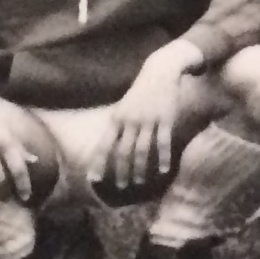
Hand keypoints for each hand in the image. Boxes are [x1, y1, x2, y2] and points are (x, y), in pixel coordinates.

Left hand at [101, 52, 195, 188]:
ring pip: (142, 150)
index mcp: (117, 118)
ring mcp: (149, 120)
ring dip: (140, 168)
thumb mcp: (123, 106)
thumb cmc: (140, 91)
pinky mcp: (166, 119)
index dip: (99, 162)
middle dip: (121, 171)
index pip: (105, 145)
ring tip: (139, 183)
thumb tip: (108, 146)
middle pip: (123, 151)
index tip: (94, 179)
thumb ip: (117, 125)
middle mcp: (130, 121)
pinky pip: (163, 142)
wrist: (160, 71)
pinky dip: (163, 158)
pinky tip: (163, 170)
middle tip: (121, 187)